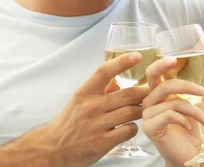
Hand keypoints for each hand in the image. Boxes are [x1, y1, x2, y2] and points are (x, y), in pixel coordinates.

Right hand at [41, 52, 148, 166]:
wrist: (54, 148)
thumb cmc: (70, 122)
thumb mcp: (80, 99)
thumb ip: (99, 88)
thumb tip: (120, 75)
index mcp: (84, 92)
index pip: (104, 71)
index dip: (122, 62)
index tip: (137, 56)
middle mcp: (91, 107)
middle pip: (127, 94)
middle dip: (143, 92)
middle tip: (149, 92)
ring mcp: (98, 125)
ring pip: (132, 112)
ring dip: (140, 110)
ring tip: (142, 109)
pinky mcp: (103, 142)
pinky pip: (129, 130)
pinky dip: (133, 127)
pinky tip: (130, 126)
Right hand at [142, 55, 203, 165]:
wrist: (191, 152)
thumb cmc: (192, 125)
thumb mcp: (202, 100)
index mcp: (157, 92)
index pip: (152, 72)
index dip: (161, 64)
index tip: (175, 59)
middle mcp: (149, 101)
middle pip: (164, 85)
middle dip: (186, 86)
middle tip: (202, 92)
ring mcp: (147, 114)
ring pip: (172, 102)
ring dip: (193, 110)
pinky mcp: (149, 127)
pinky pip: (169, 115)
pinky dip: (184, 120)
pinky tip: (189, 127)